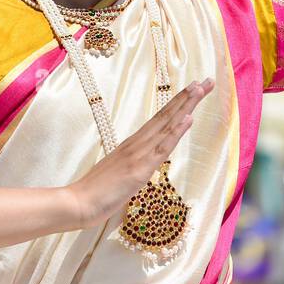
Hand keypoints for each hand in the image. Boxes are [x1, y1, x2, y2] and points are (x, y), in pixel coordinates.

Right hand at [63, 77, 213, 229]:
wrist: (77, 203)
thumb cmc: (97, 192)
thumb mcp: (121, 174)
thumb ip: (133, 165)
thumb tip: (144, 164)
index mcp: (133, 144)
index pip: (160, 120)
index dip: (177, 104)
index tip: (193, 89)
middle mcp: (137, 143)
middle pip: (166, 116)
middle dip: (187, 98)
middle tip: (206, 81)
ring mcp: (139, 154)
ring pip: (166, 125)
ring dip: (185, 106)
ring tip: (200, 88)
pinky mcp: (140, 169)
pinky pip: (162, 148)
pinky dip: (176, 132)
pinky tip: (187, 118)